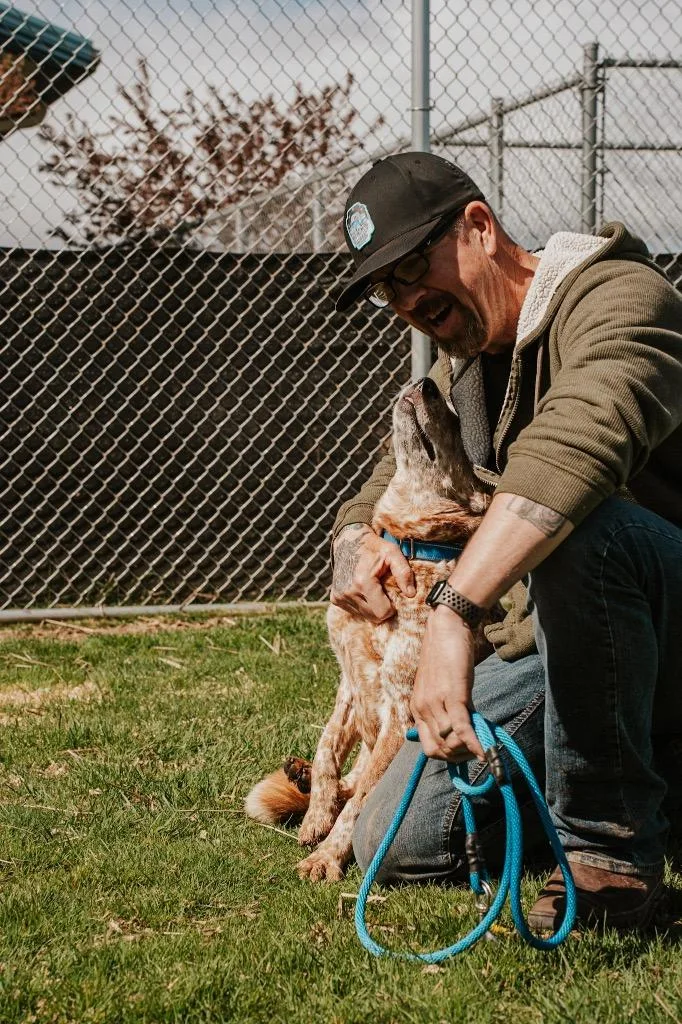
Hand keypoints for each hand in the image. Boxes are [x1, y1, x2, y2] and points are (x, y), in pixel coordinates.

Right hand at [330, 524, 415, 621]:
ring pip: (365, 615)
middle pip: (374, 617)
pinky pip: (355, 611)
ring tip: (373, 589)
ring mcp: (340, 596)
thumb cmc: (374, 547)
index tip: (392, 595)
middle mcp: (349, 592)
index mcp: (363, 582)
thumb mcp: (393, 553)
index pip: (382, 612)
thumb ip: (404, 573)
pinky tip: (363, 590)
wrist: (348, 541)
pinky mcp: (335, 598)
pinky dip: (362, 604)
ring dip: (372, 606)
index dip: (392, 607)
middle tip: (384, 591)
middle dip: (382, 607)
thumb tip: (411, 594)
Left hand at [410, 606, 484, 760]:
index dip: (449, 757)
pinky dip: (474, 743)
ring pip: (451, 742)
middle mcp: (422, 708)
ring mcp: (436, 703)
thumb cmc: (446, 655)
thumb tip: (461, 731)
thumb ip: (445, 709)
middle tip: (478, 749)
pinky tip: (486, 750)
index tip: (466, 752)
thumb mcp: (439, 686)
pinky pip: (461, 727)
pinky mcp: (453, 695)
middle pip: (440, 750)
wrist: (446, 627)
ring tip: (484, 742)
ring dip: (469, 749)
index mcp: (417, 708)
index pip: (429, 748)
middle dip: (461, 757)